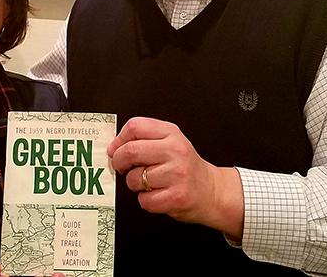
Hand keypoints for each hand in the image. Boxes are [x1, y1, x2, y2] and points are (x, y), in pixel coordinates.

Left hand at [107, 117, 244, 238]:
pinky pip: (144, 200)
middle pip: (130, 151)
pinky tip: (158, 194)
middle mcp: (175, 150)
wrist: (212, 190)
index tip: (116, 149)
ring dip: (135, 183)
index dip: (119, 139)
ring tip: (149, 182)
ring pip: (134, 178)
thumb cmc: (185, 166)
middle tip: (122, 167)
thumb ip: (144, 138)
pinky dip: (146, 200)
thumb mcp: (170, 141)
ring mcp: (176, 174)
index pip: (135, 126)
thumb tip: (113, 147)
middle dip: (119, 162)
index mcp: (171, 133)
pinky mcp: (176, 197)